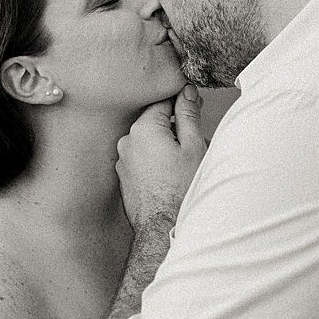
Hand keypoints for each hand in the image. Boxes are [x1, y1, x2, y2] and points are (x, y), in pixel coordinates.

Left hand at [116, 84, 206, 227]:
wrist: (163, 227)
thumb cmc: (181, 189)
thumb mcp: (193, 146)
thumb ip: (188, 115)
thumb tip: (187, 92)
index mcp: (143, 129)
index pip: (162, 102)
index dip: (181, 102)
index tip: (196, 105)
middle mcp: (127, 141)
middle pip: (153, 122)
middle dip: (174, 126)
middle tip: (195, 138)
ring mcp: (122, 160)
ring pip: (148, 141)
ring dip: (165, 144)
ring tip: (184, 162)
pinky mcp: (124, 176)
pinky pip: (141, 159)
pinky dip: (155, 160)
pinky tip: (171, 174)